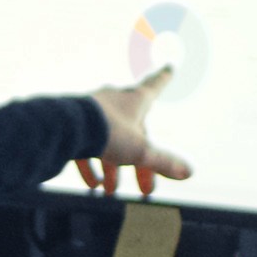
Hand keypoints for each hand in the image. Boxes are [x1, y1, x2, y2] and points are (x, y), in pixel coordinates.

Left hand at [74, 67, 194, 196]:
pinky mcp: (75, 124)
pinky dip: (91, 166)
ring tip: (110, 191)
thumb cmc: (107, 132)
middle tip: (145, 189)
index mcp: (135, 99)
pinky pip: (86, 146)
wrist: (66, 128)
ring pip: (109, 141)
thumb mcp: (140, 151)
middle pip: (134, 132)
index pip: (155, 84)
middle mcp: (114, 101)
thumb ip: (163, 162)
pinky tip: (93, 185)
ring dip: (112, 169)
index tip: (170, 66)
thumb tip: (189, 172)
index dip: (164, 78)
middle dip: (140, 162)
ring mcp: (93, 111)